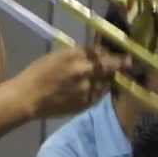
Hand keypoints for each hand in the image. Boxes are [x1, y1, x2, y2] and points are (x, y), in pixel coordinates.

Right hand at [13, 47, 128, 118]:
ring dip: (109, 78)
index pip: (101, 52)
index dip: (114, 54)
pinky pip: (99, 94)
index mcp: (75, 56)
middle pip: (110, 67)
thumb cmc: (38, 73)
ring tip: (110, 76)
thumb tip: (99, 53)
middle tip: (128, 63)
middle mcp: (84, 72)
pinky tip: (95, 88)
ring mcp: (87, 89)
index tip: (124, 54)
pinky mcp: (86, 104)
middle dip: (121, 64)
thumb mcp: (58, 56)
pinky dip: (100, 90)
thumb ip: (79, 54)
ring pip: (107, 82)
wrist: (28, 98)